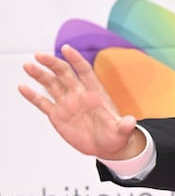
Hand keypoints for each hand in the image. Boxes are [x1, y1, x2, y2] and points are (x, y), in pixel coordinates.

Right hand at [18, 44, 144, 159]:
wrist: (107, 146)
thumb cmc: (116, 135)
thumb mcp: (122, 131)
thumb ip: (125, 125)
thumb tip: (131, 122)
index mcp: (95, 93)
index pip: (85, 71)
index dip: (76, 59)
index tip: (66, 48)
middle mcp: (79, 95)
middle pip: (64, 74)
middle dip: (52, 63)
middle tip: (39, 56)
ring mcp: (68, 104)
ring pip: (52, 84)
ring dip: (40, 75)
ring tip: (28, 65)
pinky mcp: (58, 115)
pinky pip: (43, 102)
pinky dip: (33, 95)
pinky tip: (23, 86)